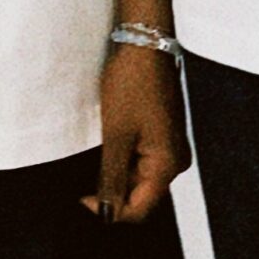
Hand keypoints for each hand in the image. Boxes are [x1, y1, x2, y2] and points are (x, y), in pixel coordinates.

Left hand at [82, 42, 188, 221]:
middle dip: (114, 192)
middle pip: (142, 195)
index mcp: (168, 165)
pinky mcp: (164, 135)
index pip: (140, 209)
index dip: (110, 210)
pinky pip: (143, 160)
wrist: (145, 45)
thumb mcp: (116, 135)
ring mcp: (171, 147)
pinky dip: (124, 160)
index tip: (82, 198)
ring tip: (98, 154)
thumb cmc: (132, 85)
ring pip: (141, 178)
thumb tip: (107, 212)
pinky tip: (109, 146)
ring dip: (117, 174)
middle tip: (86, 175)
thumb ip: (112, 178)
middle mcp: (176, 161)